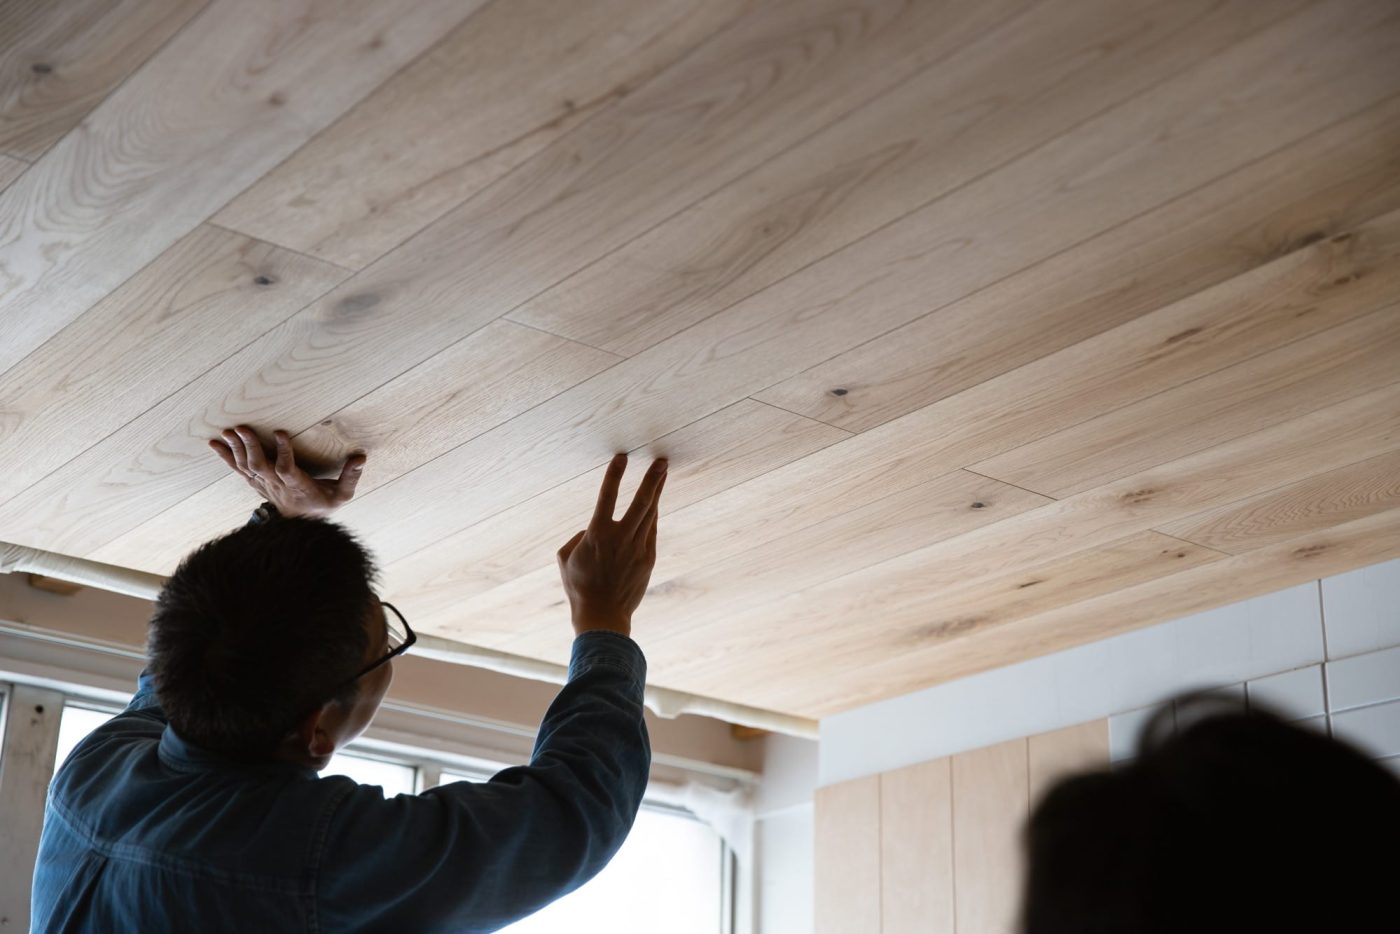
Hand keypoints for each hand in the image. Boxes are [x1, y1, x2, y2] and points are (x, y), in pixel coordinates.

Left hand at [209, 425, 365, 518]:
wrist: (301, 528)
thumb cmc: (323, 506)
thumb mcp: (342, 495)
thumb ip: (350, 477)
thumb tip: (361, 457)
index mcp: (298, 487)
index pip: (287, 469)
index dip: (283, 453)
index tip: (281, 432)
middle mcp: (278, 486)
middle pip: (260, 466)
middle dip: (250, 447)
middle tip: (241, 428)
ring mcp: (265, 486)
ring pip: (247, 467)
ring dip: (236, 449)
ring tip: (228, 431)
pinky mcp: (257, 483)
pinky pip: (239, 470)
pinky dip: (226, 457)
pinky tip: (215, 444)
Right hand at [557, 453, 666, 638]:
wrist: (603, 615)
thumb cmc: (578, 586)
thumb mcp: (565, 558)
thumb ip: (578, 537)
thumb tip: (592, 529)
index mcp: (597, 534)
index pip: (606, 496)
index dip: (614, 475)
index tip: (622, 457)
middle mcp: (620, 538)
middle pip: (641, 502)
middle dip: (652, 480)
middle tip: (661, 462)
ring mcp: (637, 548)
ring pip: (650, 514)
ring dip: (656, 492)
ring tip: (662, 474)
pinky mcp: (647, 558)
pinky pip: (651, 530)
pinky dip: (652, 516)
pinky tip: (654, 505)